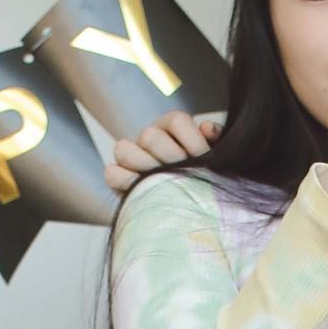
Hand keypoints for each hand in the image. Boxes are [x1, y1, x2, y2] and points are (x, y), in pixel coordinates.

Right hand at [104, 109, 220, 195]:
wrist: (191, 207)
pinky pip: (111, 173)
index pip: (177, 121)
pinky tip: (144, 192)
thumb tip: (207, 128)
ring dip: (144, 169)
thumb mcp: (215, 159)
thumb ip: (215, 141)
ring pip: (123, 149)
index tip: (204, 158)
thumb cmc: (206, 177)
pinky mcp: (119, 176)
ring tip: (163, 185)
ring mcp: (132, 155)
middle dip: (170, 159)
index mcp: (174, 126)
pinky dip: (124, 181)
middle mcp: (150, 137)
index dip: (192, 140)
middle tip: (185, 176)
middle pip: (150, 136)